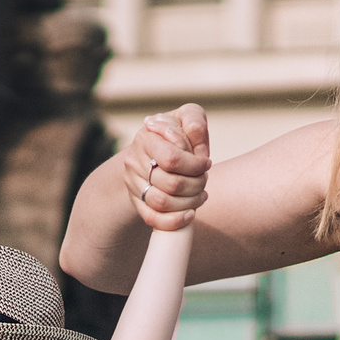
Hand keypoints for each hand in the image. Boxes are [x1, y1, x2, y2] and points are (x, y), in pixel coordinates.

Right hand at [123, 104, 209, 231]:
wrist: (153, 150)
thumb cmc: (176, 133)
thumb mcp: (186, 118)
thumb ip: (194, 122)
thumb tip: (197, 142)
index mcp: (146, 138)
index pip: (171, 159)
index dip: (195, 165)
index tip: (206, 163)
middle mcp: (134, 161)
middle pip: (170, 184)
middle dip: (196, 185)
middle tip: (204, 179)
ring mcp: (132, 184)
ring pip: (162, 203)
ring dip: (189, 203)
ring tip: (200, 195)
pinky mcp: (136, 202)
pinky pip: (152, 219)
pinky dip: (174, 221)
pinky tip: (190, 215)